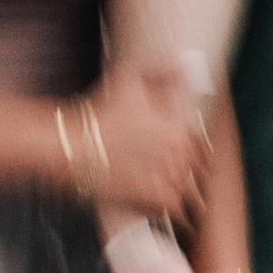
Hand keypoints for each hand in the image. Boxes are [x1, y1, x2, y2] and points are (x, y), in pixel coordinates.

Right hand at [80, 61, 211, 219]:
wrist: (70, 148)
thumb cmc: (99, 113)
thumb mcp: (130, 80)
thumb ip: (164, 73)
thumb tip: (187, 66)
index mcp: (179, 127)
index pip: (202, 142)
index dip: (188, 145)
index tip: (172, 148)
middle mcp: (179, 154)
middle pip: (197, 167)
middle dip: (184, 167)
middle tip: (160, 166)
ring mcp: (168, 178)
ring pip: (187, 188)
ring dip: (176, 186)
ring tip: (154, 180)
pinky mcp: (153, 200)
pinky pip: (173, 206)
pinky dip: (166, 204)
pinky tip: (150, 195)